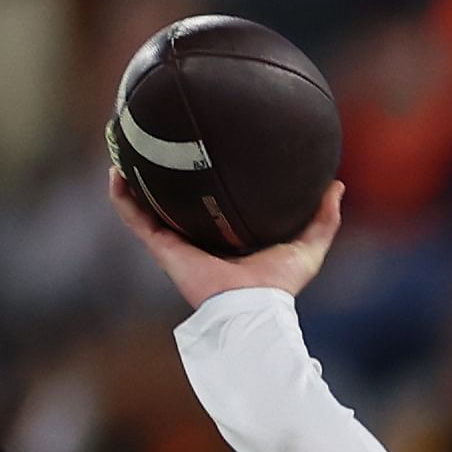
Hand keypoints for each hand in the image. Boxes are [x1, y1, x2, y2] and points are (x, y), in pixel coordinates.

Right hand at [110, 172, 343, 309]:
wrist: (252, 308)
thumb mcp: (308, 246)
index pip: (210, 206)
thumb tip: (336, 185)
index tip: (200, 152)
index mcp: (225, 237)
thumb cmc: (279, 287)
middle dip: (161, 176)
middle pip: (173, 203)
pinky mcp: (162, 248)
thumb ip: (323, 219)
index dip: (202, 182)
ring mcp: (175, 243)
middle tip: (156, 143)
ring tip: (124, 149)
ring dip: (131, 180)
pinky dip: (122, 197)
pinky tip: (115, 171)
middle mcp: (196, 239)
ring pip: (145, 206)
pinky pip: (134, 218)